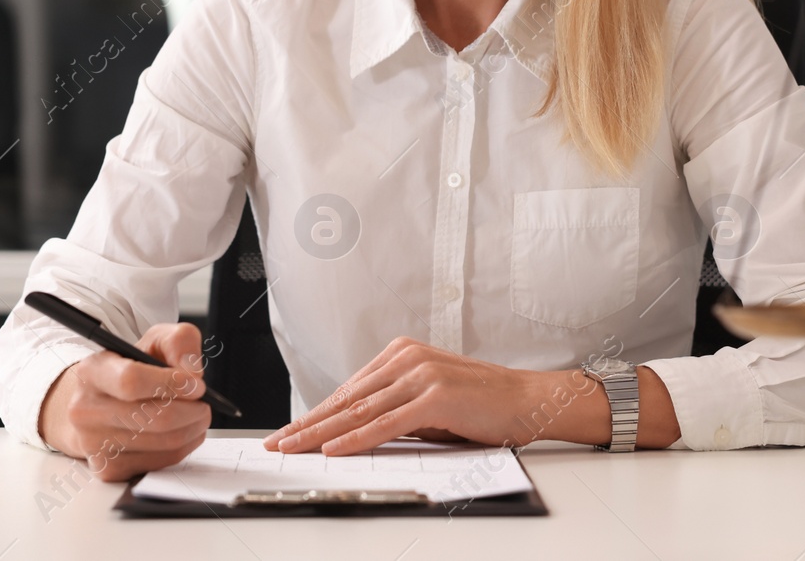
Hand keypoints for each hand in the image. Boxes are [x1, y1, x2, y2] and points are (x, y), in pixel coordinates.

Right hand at [37, 321, 212, 480]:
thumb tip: (192, 372)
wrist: (95, 405)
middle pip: (154, 418)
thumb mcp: (153, 341)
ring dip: (193, 428)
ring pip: (164, 442)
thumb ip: (179, 341)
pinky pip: (162, 461)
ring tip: (197, 414)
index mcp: (93, 372)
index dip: (172, 384)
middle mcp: (86, 410)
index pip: (131, 381)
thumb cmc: (128, 369)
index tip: (197, 385)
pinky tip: (182, 431)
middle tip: (205, 403)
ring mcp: (94, 444)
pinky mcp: (108, 468)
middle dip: (192, 410)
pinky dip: (183, 446)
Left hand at [261, 336, 577, 455]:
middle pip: (347, 399)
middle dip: (307, 423)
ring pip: (360, 411)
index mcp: (402, 355)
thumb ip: (393, 410)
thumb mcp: (428, 404)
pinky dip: (356, 438)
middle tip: (277, 441)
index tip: (289, 431)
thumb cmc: (481, 405)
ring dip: (321, 433)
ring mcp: (421, 374)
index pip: (349, 390)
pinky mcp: (435, 396)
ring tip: (294, 447)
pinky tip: (333, 449)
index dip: (316, 413)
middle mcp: (407, 358)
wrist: (527, 400)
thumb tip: (352, 433)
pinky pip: (386, 423)